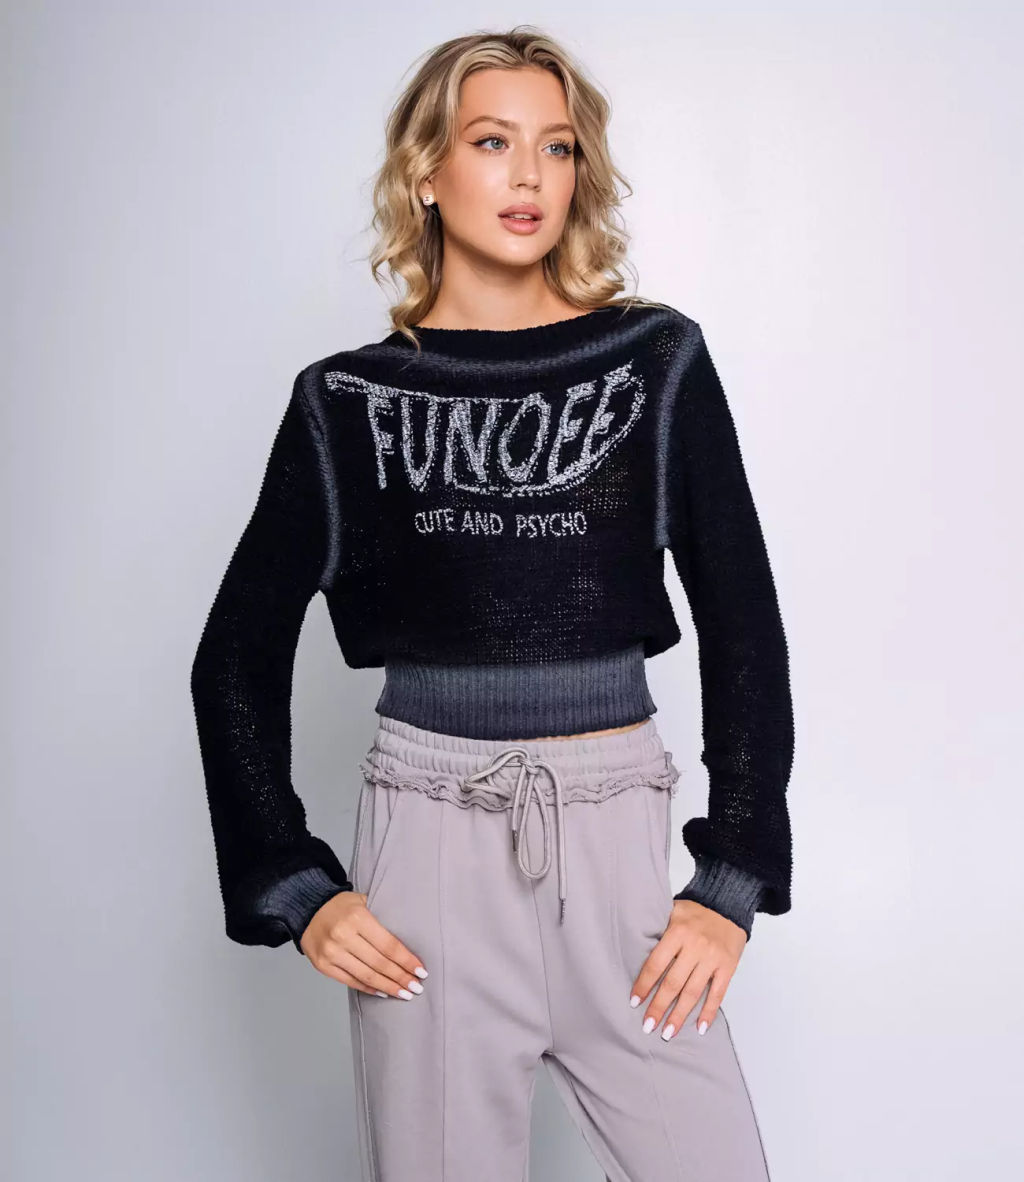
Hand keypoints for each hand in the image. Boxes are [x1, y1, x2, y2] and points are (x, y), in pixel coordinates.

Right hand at [300, 890, 428, 999]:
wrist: (308, 908)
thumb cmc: (343, 905)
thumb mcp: (364, 901)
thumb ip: (383, 917)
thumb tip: (410, 942)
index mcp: (357, 917)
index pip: (388, 945)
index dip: (407, 960)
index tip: (421, 971)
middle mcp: (343, 936)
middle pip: (379, 963)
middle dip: (401, 977)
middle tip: (417, 987)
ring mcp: (331, 953)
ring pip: (366, 976)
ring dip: (388, 987)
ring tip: (404, 993)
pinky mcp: (323, 965)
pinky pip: (350, 981)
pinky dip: (369, 988)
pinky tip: (383, 992)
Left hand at [627, 898, 746, 1039]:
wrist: (728, 902)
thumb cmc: (696, 910)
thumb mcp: (672, 912)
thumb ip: (658, 931)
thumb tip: (634, 951)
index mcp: (677, 932)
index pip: (656, 964)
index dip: (644, 984)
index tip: (634, 1001)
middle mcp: (695, 947)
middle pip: (673, 983)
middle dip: (659, 1007)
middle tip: (648, 1026)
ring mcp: (712, 958)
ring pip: (693, 992)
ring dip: (679, 1015)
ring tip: (667, 1032)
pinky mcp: (728, 967)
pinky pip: (717, 993)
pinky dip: (709, 1012)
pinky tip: (700, 1028)